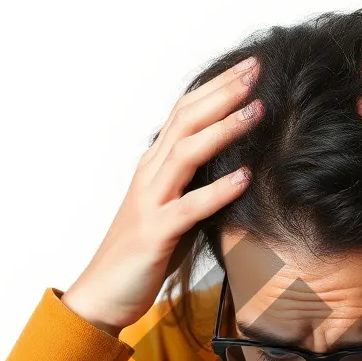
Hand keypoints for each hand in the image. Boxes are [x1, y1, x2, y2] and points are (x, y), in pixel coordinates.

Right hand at [61, 57, 263, 335]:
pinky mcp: (156, 233)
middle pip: (186, 119)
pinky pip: (190, 207)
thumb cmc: (142, 253)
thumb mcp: (173, 208)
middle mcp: (150, 174)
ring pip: (186, 152)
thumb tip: (235, 166)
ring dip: (223, 129)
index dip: (216, 87)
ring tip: (257, 111)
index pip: (186, 112)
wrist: (104, 293)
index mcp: (155, 165)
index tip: (249, 67)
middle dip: (223, 92)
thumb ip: (194, 183)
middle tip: (257, 69)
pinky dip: (218, 190)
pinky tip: (245, 177)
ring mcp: (151, 201)